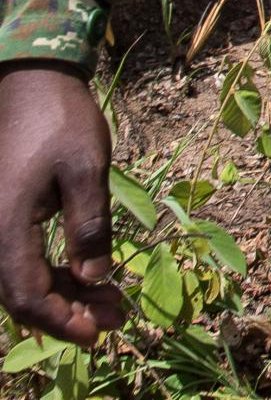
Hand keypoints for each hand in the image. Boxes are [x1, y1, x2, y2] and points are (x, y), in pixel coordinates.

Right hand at [0, 63, 120, 345]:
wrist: (33, 82)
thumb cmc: (61, 120)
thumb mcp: (87, 168)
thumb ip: (89, 225)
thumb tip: (93, 278)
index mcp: (5, 225)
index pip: (26, 293)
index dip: (61, 320)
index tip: (99, 331)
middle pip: (23, 293)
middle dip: (69, 313)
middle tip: (117, 319)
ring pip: (25, 278)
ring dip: (66, 294)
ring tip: (113, 302)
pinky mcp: (6, 214)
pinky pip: (25, 257)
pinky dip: (56, 272)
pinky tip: (88, 275)